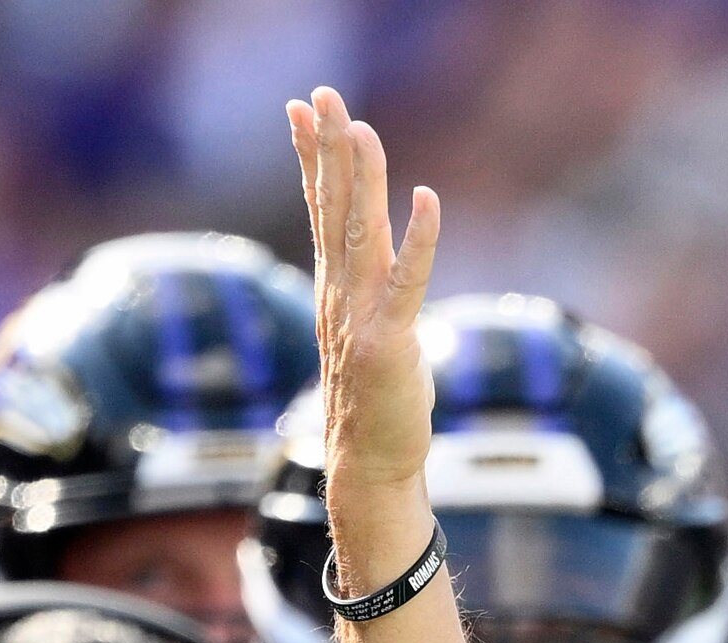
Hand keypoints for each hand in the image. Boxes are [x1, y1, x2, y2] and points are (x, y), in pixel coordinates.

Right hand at [286, 90, 440, 514]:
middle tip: (320, 94)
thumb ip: (373, 291)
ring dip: (362, 179)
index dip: (311, 156)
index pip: (320, 208)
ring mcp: (361, 317)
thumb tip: (383, 259)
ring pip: (360, 233)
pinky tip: (426, 199)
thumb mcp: (370, 331)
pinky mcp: (391, 341)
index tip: (301, 109)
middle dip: (327, 147)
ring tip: (361, 128)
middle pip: (333, 207)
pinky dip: (418, 240)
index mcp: (335, 287)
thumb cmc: (377, 401)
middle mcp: (340, 294)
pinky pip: (408, 281)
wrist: (369, 463)